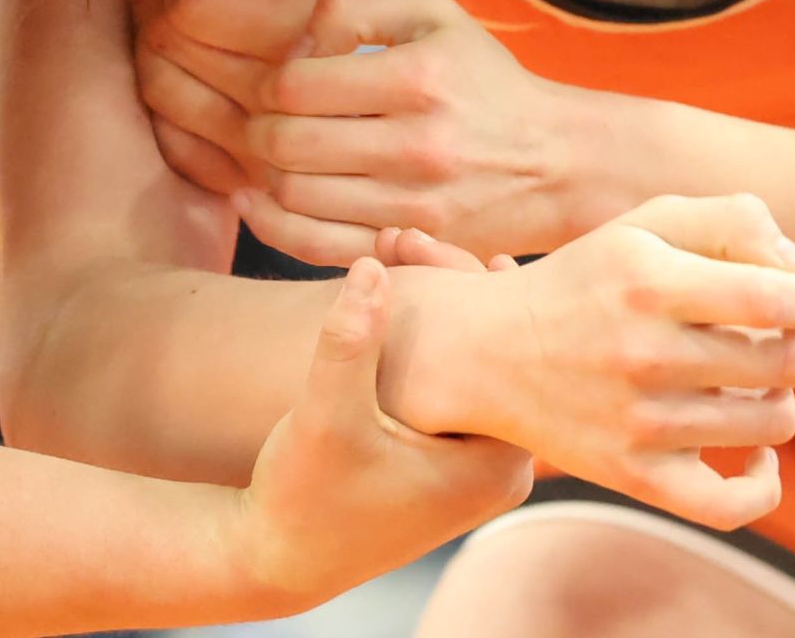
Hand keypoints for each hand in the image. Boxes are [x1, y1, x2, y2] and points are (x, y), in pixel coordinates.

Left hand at [133, 0, 584, 260]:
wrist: (555, 163)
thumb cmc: (480, 77)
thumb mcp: (433, 13)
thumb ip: (353, 3)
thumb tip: (291, 33)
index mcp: (418, 77)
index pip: (293, 81)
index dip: (261, 76)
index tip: (269, 73)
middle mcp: (417, 145)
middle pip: (284, 141)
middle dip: (252, 123)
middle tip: (255, 113)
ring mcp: (414, 208)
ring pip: (292, 194)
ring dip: (261, 169)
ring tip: (269, 147)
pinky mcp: (410, 250)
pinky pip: (314, 246)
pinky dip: (272, 224)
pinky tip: (259, 196)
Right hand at [233, 257, 532, 609]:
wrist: (280, 555)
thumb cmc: (303, 498)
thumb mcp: (325, 419)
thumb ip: (350, 344)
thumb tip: (373, 266)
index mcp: (498, 465)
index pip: (514, 349)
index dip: (465, 281)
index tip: (413, 242)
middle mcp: (505, 466)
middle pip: (503, 347)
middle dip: (452, 284)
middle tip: (399, 240)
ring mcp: (481, 461)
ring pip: (480, 358)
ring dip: (440, 304)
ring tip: (393, 253)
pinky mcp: (454, 455)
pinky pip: (459, 377)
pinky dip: (432, 335)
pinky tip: (396, 292)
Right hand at [412, 193, 794, 530]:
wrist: (485, 353)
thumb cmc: (586, 282)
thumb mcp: (644, 227)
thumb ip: (731, 221)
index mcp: (650, 282)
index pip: (780, 298)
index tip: (794, 298)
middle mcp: (645, 353)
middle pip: (788, 362)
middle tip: (776, 337)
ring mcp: (640, 423)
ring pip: (773, 423)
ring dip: (779, 399)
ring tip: (751, 382)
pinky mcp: (634, 476)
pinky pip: (733, 504)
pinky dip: (765, 482)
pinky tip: (755, 453)